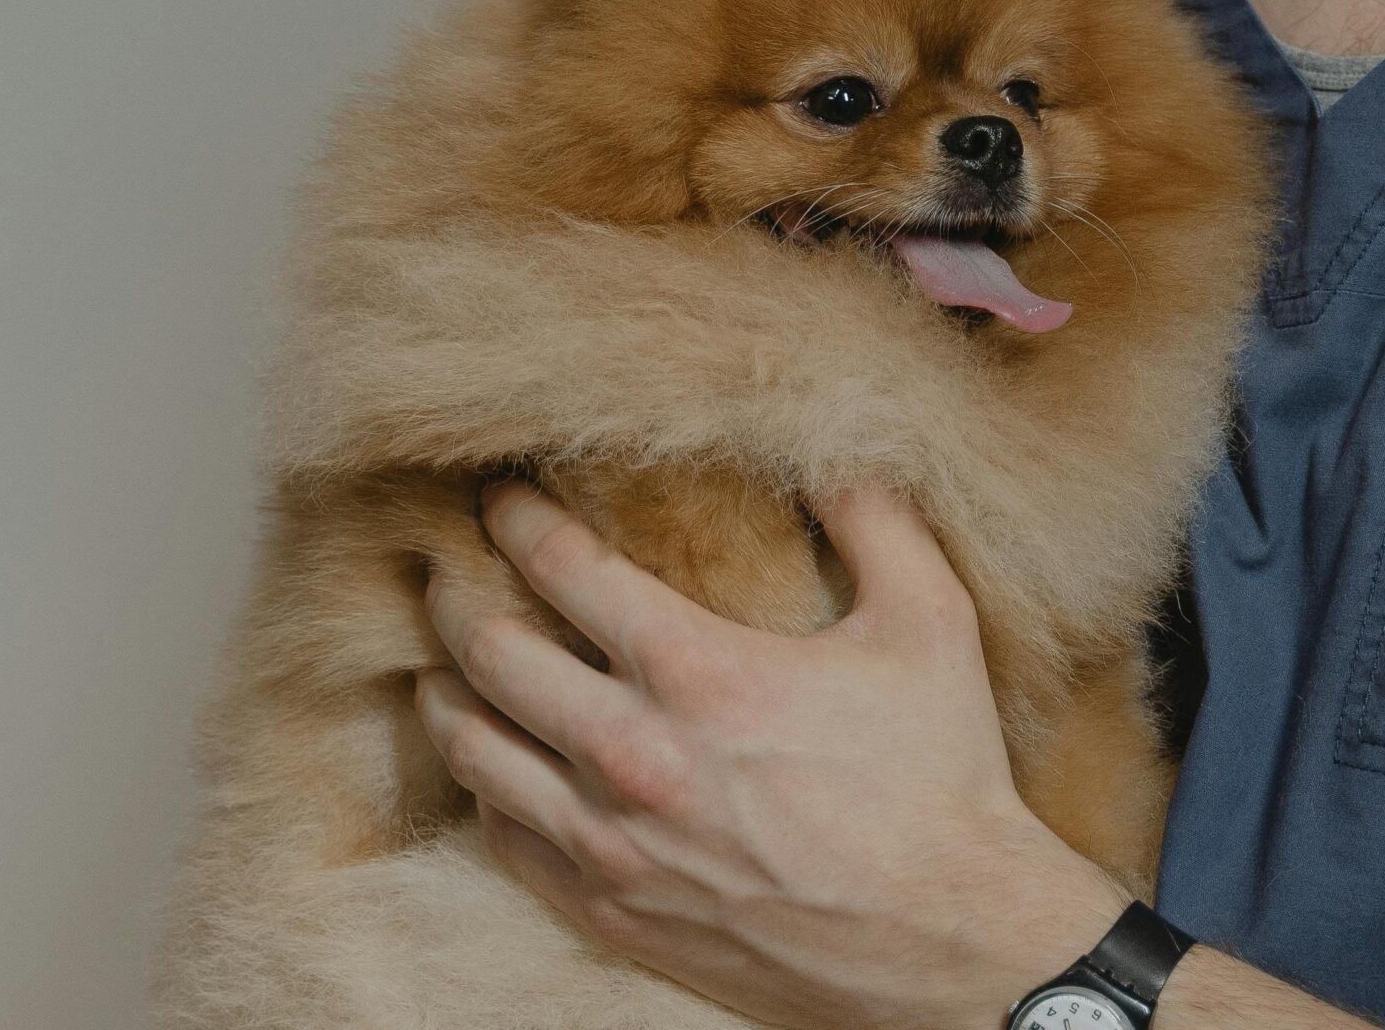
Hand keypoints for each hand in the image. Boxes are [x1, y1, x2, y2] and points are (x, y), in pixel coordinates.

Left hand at [414, 479, 1125, 1028]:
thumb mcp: (929, 616)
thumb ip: (873, 514)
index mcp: (698, 672)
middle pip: (491, 656)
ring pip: (477, 754)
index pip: (565, 571)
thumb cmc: (939, 772)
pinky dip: (482, 788)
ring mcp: (611, 846)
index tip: (498, 494)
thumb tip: (834, 442)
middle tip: (446, 564)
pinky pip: (505, 841)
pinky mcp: (612, 914)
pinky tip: (492, 761)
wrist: (942, 941)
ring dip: (447, 693)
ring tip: (443, 657)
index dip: (518, 520)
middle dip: (455, 595)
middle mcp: (631, 757)